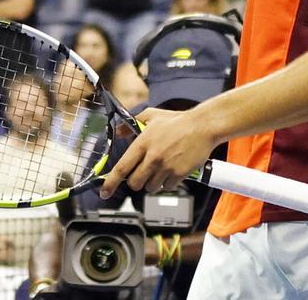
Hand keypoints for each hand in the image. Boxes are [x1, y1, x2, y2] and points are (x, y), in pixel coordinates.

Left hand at [99, 107, 219, 196]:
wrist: (203, 126)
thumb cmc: (177, 121)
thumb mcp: (150, 116)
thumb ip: (131, 124)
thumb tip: (119, 132)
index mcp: (142, 143)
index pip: (121, 167)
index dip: (110, 183)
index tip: (104, 192)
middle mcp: (152, 157)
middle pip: (135, 183)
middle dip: (135, 182)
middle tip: (141, 174)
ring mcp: (166, 166)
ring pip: (150, 187)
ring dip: (152, 182)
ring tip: (160, 169)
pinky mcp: (179, 174)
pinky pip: (167, 187)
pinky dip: (167, 183)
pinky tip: (171, 171)